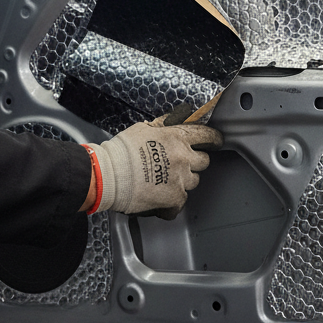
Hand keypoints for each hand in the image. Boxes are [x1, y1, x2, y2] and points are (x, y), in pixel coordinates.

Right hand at [90, 118, 222, 219]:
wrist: (107, 174)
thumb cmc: (121, 151)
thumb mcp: (144, 127)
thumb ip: (165, 124)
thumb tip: (176, 118)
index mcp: (177, 137)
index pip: (207, 136)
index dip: (213, 139)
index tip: (215, 142)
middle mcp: (183, 157)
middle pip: (203, 161)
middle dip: (193, 162)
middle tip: (177, 164)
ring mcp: (180, 179)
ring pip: (194, 182)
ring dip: (182, 181)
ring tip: (163, 181)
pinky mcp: (174, 198)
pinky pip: (181, 203)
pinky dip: (171, 204)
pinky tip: (159, 200)